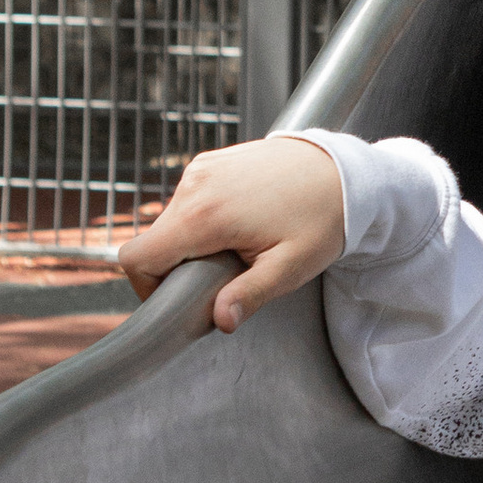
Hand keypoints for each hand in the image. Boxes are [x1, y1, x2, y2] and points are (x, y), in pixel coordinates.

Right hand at [119, 138, 346, 329]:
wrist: (344, 170)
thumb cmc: (322, 218)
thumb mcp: (290, 267)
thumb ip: (249, 296)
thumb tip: (219, 321)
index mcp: (204, 215)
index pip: (137, 258)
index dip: (148, 287)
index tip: (182, 297)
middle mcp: (194, 186)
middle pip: (156, 241)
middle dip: (180, 266)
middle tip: (225, 275)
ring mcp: (201, 169)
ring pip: (171, 221)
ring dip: (194, 241)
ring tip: (240, 246)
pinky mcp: (210, 162)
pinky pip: (189, 200)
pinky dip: (204, 218)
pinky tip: (242, 223)